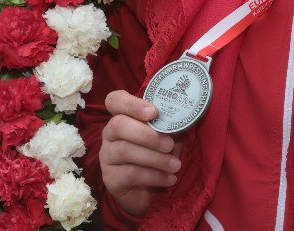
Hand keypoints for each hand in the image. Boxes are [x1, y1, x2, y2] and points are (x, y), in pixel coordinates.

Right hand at [100, 90, 182, 215]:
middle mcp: (110, 134)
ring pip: (125, 151)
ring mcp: (107, 156)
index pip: (115, 100)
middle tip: (169, 144)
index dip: (131, 104)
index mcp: (123, 117)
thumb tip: (186, 115)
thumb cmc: (158, 156)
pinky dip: (154, 176)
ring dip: (155, 158)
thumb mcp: (168, 137)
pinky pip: (130, 174)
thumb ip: (171, 125)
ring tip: (176, 165)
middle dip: (147, 135)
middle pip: (118, 125)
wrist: (148, 192)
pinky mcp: (110, 178)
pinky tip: (169, 179)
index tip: (153, 112)